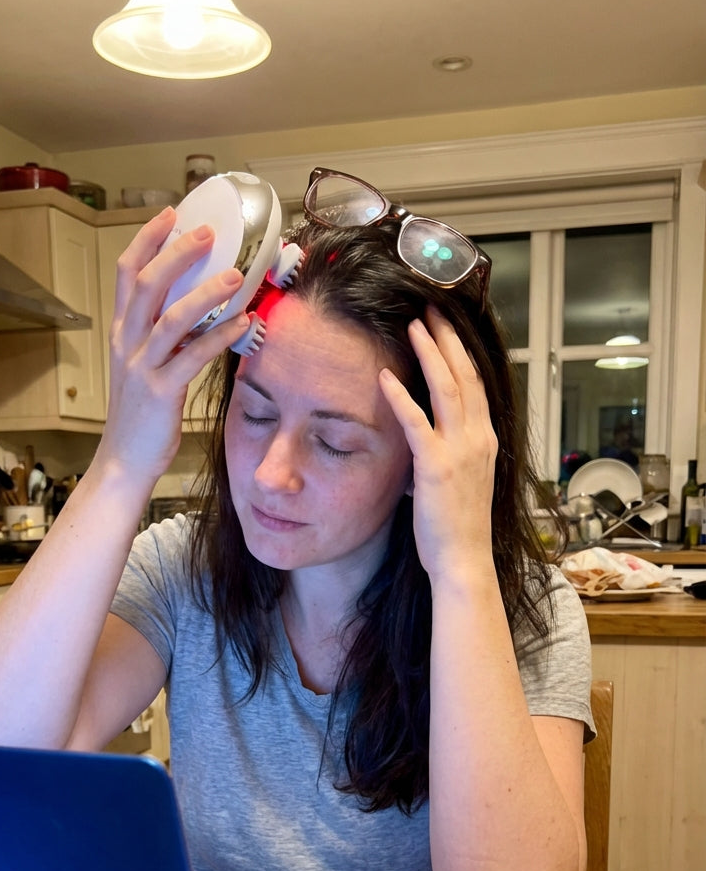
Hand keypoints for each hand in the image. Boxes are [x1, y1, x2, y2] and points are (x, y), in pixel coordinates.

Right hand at [98, 208, 250, 485]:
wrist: (124, 461)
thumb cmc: (141, 416)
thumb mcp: (145, 366)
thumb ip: (164, 337)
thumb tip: (200, 310)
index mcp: (122, 332)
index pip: (127, 273)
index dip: (148, 240)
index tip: (171, 214)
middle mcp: (128, 343)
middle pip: (146, 284)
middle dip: (177, 253)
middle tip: (209, 232)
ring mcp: (142, 367)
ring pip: (171, 317)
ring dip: (206, 292)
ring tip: (236, 276)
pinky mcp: (160, 392)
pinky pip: (193, 357)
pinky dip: (221, 337)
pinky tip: (244, 324)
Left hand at [379, 307, 497, 582]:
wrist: (464, 561)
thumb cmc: (457, 528)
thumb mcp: (459, 480)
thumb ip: (446, 452)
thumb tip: (425, 435)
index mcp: (484, 440)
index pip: (475, 384)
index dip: (461, 352)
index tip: (446, 326)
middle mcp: (478, 439)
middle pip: (465, 375)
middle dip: (447, 339)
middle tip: (431, 309)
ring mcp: (460, 451)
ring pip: (448, 389)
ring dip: (429, 354)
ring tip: (413, 325)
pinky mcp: (436, 467)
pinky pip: (418, 423)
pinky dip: (402, 397)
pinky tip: (385, 376)